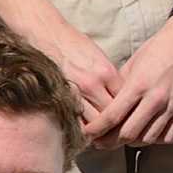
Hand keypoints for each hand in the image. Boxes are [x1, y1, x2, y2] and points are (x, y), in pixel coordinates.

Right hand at [29, 21, 122, 144]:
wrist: (44, 32)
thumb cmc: (70, 42)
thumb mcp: (97, 56)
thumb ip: (108, 77)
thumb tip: (117, 94)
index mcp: (107, 72)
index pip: (125, 101)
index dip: (128, 113)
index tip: (128, 121)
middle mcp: (94, 84)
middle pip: (113, 115)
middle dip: (116, 127)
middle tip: (119, 136)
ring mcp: (75, 91)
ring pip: (95, 122)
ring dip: (100, 132)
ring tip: (103, 140)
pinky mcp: (59, 95)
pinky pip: (74, 120)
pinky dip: (81, 129)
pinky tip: (83, 133)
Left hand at [90, 18, 172, 147]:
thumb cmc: (155, 50)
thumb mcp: (131, 65)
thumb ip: (119, 88)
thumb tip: (104, 107)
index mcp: (138, 85)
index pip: (112, 116)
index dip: (97, 130)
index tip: (87, 136)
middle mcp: (156, 99)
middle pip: (129, 133)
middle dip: (111, 142)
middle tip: (101, 143)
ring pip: (148, 138)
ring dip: (132, 143)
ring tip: (121, 140)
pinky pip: (169, 136)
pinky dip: (155, 140)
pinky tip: (146, 135)